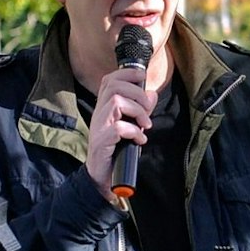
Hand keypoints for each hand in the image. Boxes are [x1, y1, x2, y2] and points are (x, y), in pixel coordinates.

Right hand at [84, 65, 155, 202]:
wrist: (101, 177)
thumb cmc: (116, 150)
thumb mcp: (130, 126)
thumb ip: (140, 109)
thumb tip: (152, 93)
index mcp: (104, 107)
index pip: (109, 80)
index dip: (126, 73)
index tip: (142, 77)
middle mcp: (98, 113)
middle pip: (114, 87)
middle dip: (137, 93)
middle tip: (147, 109)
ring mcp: (98, 126)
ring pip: (116, 102)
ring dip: (137, 111)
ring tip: (145, 125)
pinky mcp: (101, 141)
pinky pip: (119, 127)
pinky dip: (134, 132)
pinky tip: (139, 140)